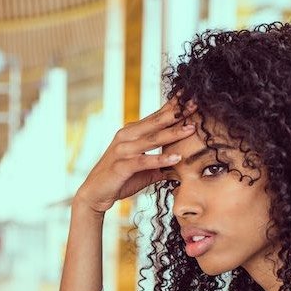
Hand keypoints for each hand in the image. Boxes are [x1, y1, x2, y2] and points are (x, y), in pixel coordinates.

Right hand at [74, 97, 196, 215]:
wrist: (95, 193)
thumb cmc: (120, 179)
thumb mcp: (145, 170)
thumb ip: (161, 165)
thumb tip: (181, 166)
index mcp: (132, 133)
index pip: (155, 117)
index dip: (173, 107)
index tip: (190, 97)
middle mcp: (126, 136)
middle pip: (156, 122)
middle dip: (177, 113)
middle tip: (195, 104)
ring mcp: (123, 150)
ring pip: (152, 139)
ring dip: (172, 133)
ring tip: (191, 128)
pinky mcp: (121, 166)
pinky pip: (144, 161)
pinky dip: (160, 159)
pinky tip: (176, 158)